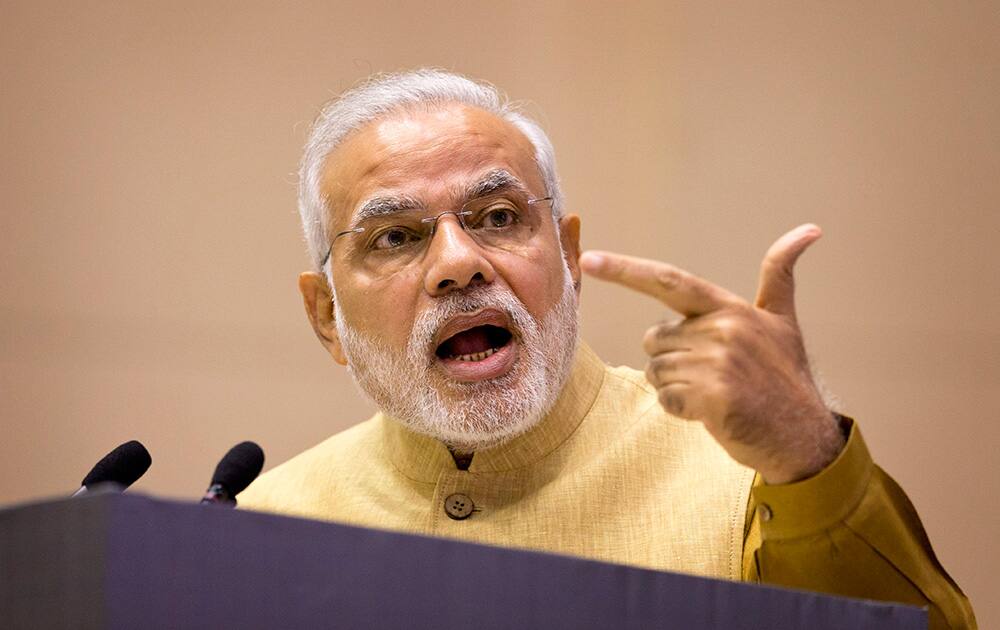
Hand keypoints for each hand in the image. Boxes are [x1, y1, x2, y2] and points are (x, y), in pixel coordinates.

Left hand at [579, 224, 843, 483]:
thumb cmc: (785, 378)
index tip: (589, 259)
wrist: (803, 436)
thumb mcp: (782, 320)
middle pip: (653, 339)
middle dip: (669, 359)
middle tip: (709, 374)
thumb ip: (780, 275)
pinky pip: (666, 398)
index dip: (625, 270)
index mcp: (731, 308)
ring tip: (713, 392)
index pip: (668, 281)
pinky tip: (710, 411)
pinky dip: (679, 409)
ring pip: (656, 371)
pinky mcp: (713, 396)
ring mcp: (718, 363)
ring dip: (675, 387)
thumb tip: (810, 228)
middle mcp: (723, 329)